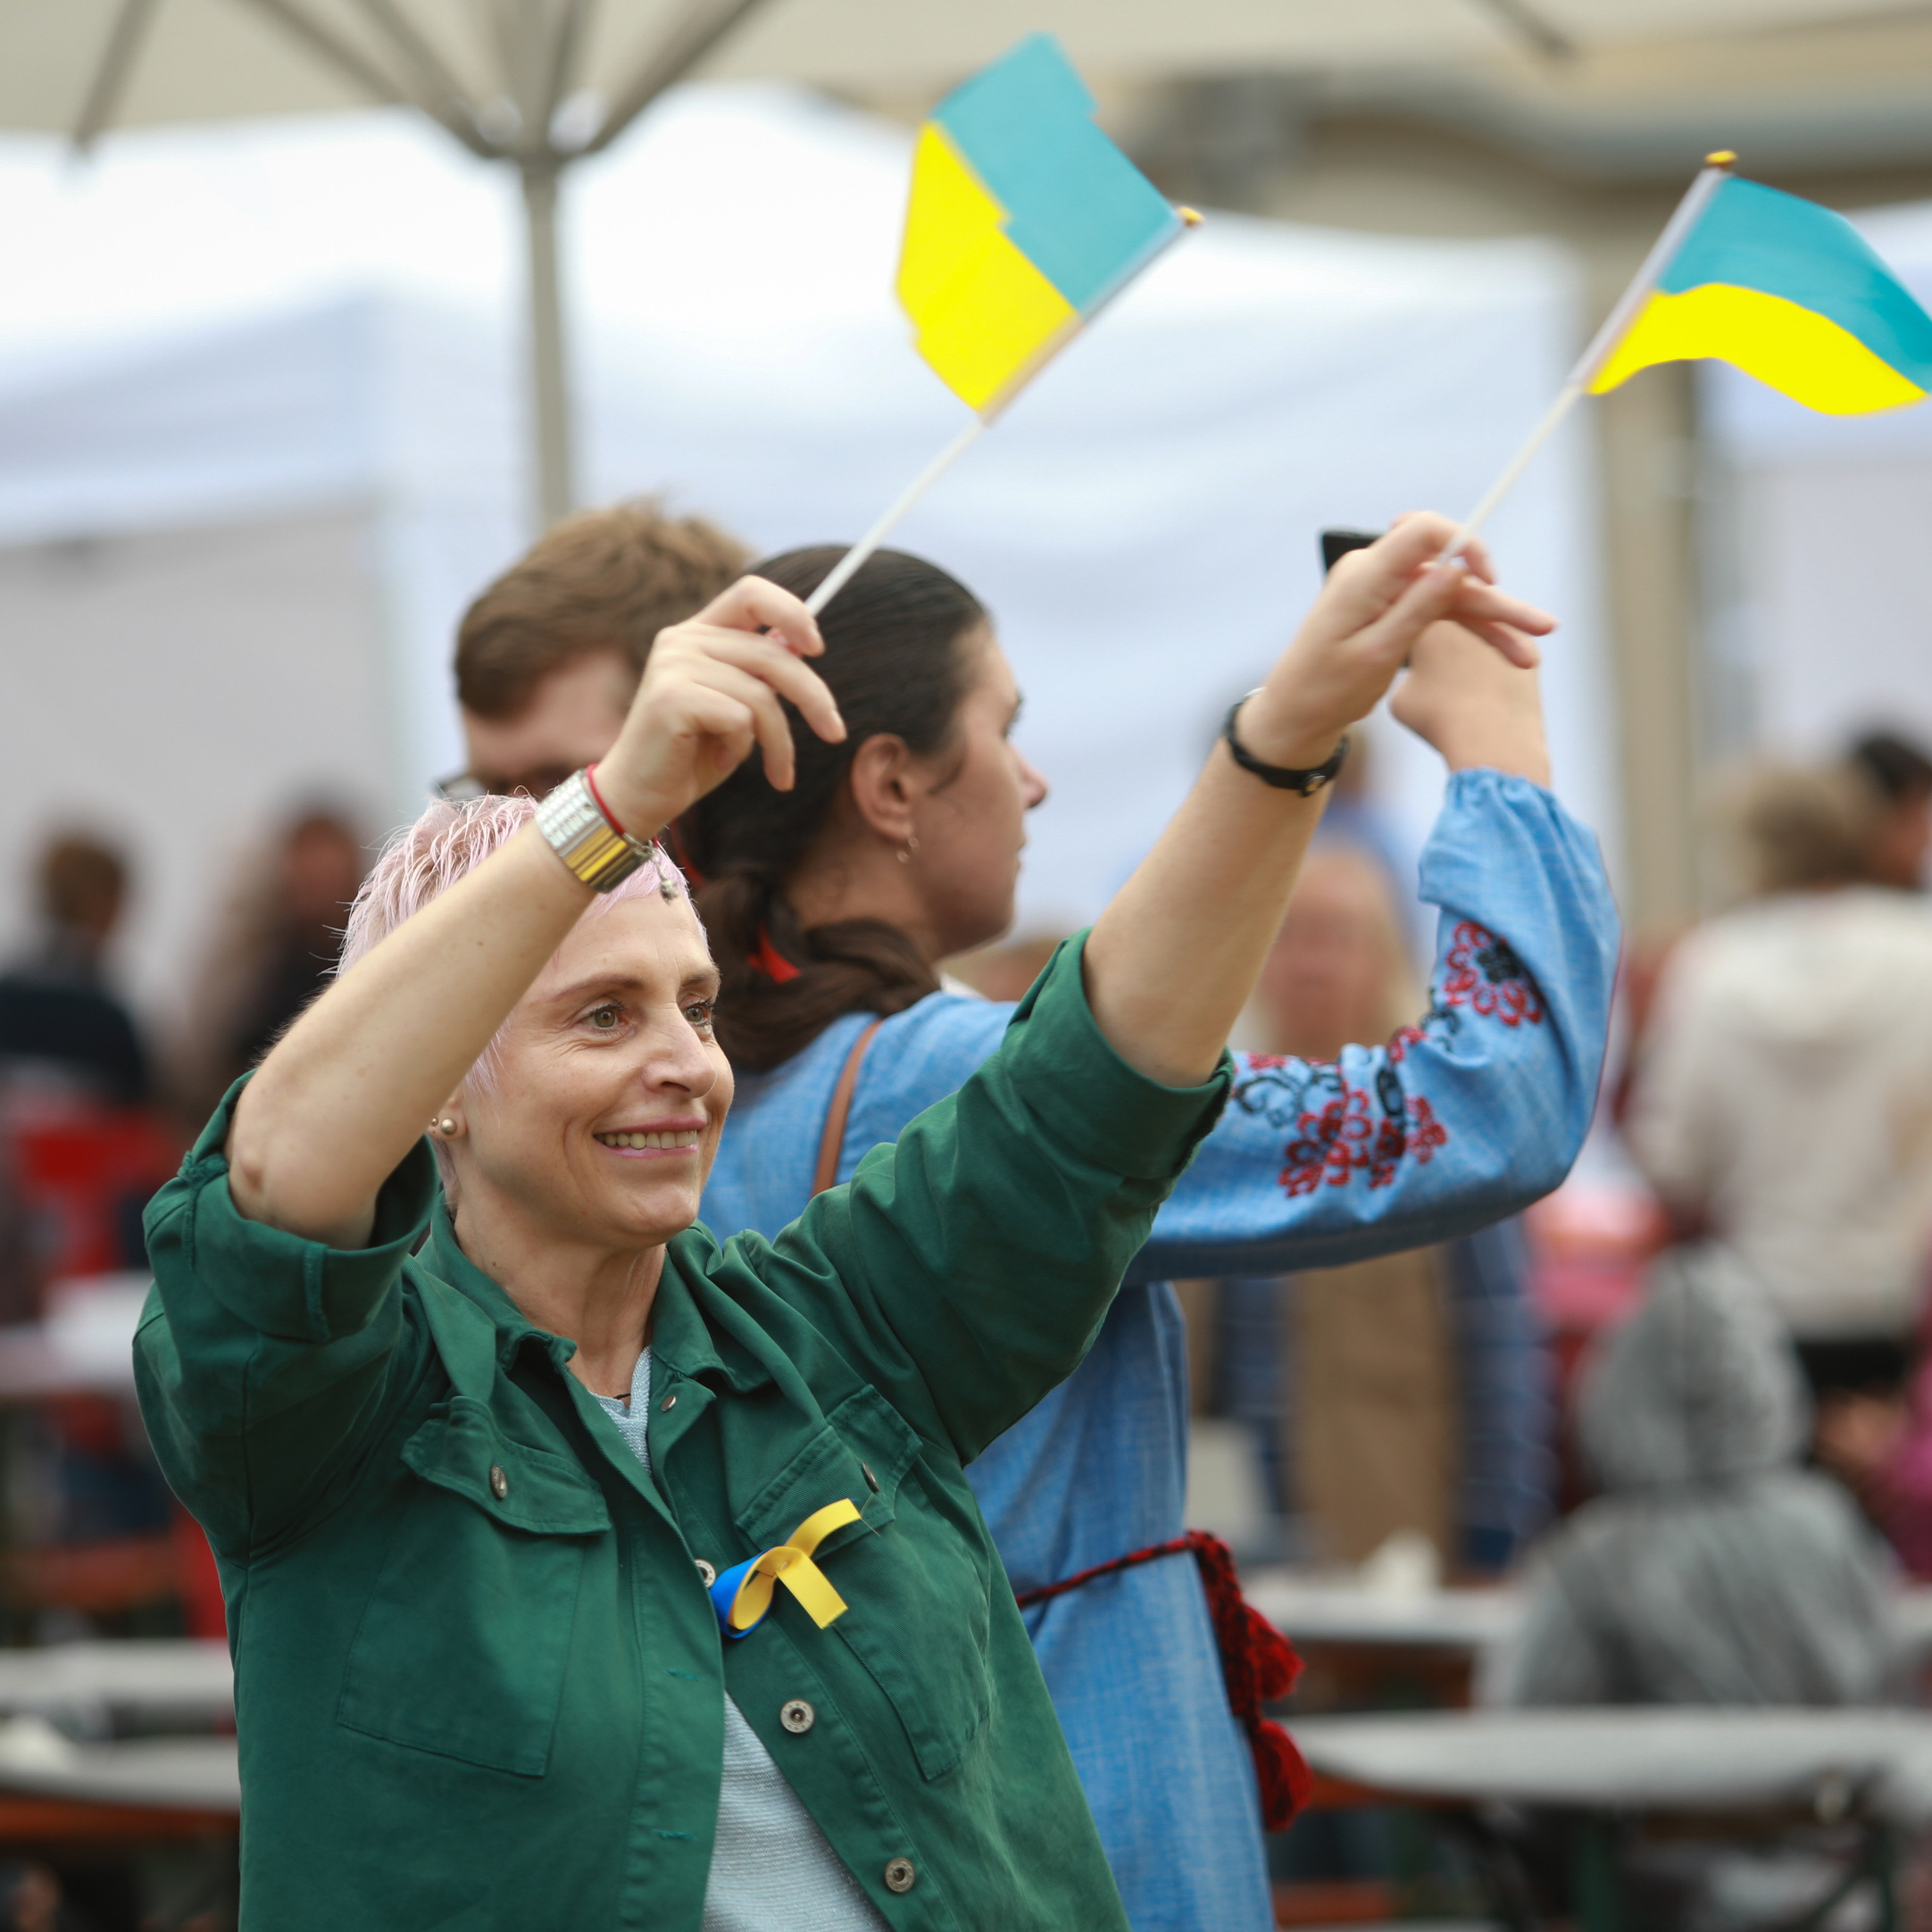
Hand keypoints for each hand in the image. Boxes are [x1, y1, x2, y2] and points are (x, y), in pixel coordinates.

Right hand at [592, 577, 846, 834]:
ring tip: (777, 771)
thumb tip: (803, 641)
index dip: (792, 611)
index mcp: (697, 633)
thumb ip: (762, 672)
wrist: (640, 795)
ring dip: (779, 742)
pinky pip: (740, 719)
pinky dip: (743, 749)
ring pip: (760, 695)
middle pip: (771, 653)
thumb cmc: (694, 754)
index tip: (818, 648)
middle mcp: (681, 640)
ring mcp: (672, 666)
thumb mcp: (740, 707)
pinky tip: (722, 762)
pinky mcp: (671, 698)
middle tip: (835, 733)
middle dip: (814, 697)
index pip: (751, 593)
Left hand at [1238, 513, 1554, 768]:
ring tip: (1529, 657)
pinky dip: (1470, 631)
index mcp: (1365, 575)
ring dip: (1491, 624)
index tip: (1492, 578)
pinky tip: (1506, 651)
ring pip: (1452, 597)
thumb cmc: (1326, 689)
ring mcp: (1385, 591)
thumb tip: (1455, 567)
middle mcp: (1376, 574)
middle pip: (1450, 573)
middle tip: (1544, 628)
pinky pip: (1440, 612)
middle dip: (1497, 602)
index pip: (1423, 531)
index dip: (1465, 544)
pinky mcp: (1391, 609)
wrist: (1297, 716)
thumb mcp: (1376, 653)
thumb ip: (1416, 607)